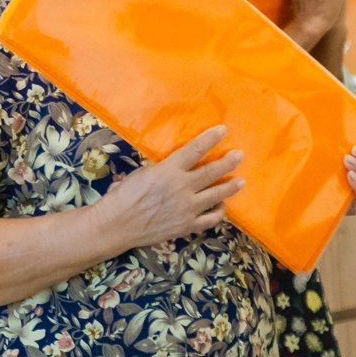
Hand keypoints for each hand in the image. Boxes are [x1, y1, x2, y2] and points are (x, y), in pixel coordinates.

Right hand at [97, 127, 243, 250]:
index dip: (210, 139)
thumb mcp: (142, 173)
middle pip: (212, 172)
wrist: (115, 226)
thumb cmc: (123, 196)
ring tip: (240, 181)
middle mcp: (181, 188)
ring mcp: (186, 209)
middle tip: (239, 156)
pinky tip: (221, 206)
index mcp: (168, 171)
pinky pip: (210, 219)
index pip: (194, 150)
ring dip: (230, 187)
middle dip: (228, 162)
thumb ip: (164, 168)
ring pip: (216, 195)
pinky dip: (219, 212)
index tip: (223, 130)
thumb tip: (178, 164)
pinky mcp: (187, 226)